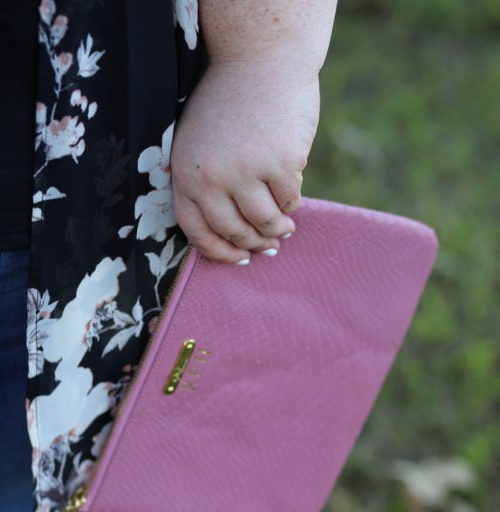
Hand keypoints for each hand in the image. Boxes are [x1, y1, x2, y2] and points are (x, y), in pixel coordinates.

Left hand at [170, 59, 320, 263]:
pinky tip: (292, 193)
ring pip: (265, 222)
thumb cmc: (229, 103)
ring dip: (277, 230)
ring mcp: (247, 171)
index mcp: (186, 173)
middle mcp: (212, 177)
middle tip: (269, 246)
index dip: (219, 252)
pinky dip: (293, 201)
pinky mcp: (281, 163)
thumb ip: (205, 184)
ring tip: (285, 229)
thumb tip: (233, 235)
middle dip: (254, 243)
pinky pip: (289, 199)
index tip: (239, 259)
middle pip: (234, 231)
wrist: (260, 58)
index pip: (197, 231)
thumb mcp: (198, 142)